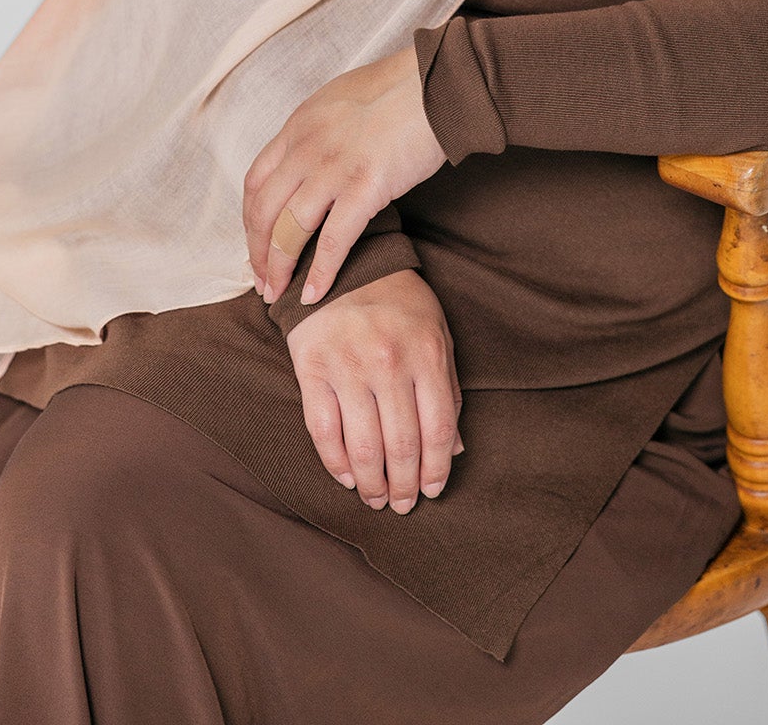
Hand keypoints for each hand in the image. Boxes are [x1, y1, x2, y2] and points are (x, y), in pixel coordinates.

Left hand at [244, 47, 445, 304]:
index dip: (250, 221)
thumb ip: (319, 130)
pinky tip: (313, 294)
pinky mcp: (365, 187)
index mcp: (298, 126)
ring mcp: (333, 168)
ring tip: (277, 295)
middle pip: (263, 211)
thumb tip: (314, 155)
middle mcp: (306, 148)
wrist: (435, 83)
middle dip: (257, 253)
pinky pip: (333, 240)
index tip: (256, 245)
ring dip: (278, 268)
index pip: (255, 182)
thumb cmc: (398, 88)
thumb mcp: (340, 99)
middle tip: (262, 282)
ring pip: (287, 230)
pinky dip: (320, 272)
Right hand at [286, 269, 462, 512]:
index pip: (437, 430)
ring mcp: (348, 366)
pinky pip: (323, 430)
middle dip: (403, 486)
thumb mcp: (436, 333)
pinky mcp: (312, 369)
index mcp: (426, 353)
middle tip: (401, 506)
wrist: (345, 262)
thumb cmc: (399, 302)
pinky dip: (336, 464)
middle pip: (400, 446)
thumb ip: (448, 389)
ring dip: (371, 484)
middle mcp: (388, 362)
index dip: (435, 470)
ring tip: (375, 499)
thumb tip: (454, 450)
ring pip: (362, 447)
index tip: (432, 491)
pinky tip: (348, 477)